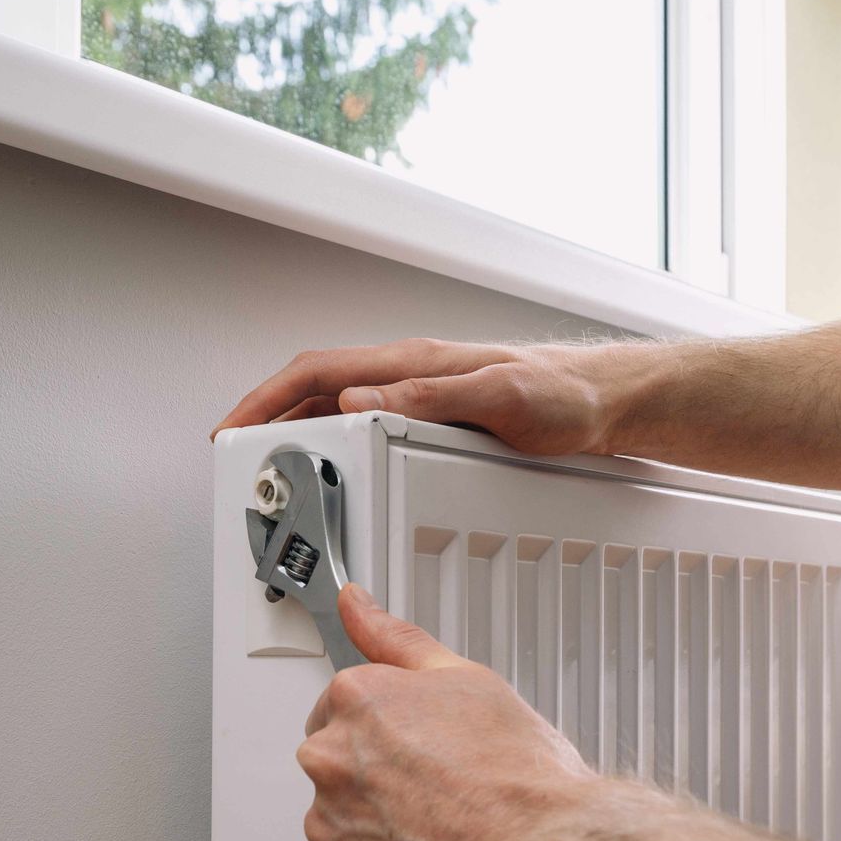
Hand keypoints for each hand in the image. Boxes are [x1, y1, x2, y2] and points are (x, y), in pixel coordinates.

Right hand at [214, 336, 667, 457]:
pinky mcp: (438, 418)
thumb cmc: (562, 395)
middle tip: (241, 463)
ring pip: (341, 411)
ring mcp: (422, 395)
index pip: (317, 372)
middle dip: (269, 423)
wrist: (607, 401)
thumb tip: (358, 403)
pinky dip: (341, 451)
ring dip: (302, 438)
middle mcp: (410, 375)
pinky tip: (340, 474)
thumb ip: (427, 398)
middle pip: (317, 392)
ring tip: (278, 476)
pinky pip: (371, 428)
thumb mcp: (497, 399)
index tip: (233, 429)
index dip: (266, 400)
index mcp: (412, 364)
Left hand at [297, 584, 601, 840]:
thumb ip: (395, 638)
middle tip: (440, 789)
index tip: (422, 747)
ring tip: (443, 831)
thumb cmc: (518, 776)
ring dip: (379, 827)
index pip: (344, 706)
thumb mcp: (465, 677)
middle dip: (378, 776)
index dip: (390, 728)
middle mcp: (331, 762)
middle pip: (339, 765)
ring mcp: (332, 827)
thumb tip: (356, 603)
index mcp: (357, 701)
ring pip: (342, 823)